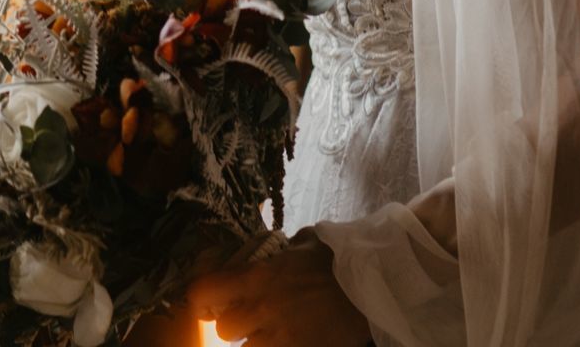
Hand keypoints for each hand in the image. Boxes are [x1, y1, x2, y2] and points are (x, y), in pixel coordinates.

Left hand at [185, 229, 371, 346]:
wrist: (376, 287)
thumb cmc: (340, 260)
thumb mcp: (305, 243)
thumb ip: (282, 248)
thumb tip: (272, 247)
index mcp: (258, 277)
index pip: (205, 291)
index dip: (203, 299)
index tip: (210, 302)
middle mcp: (262, 309)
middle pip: (225, 330)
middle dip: (235, 326)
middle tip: (251, 320)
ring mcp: (281, 337)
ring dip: (257, 342)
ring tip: (275, 332)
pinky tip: (292, 340)